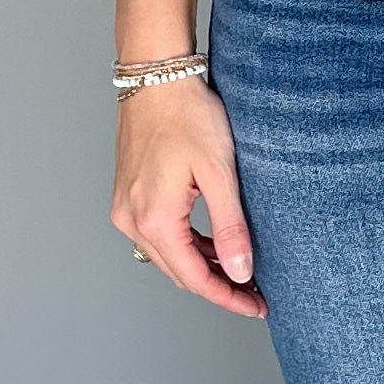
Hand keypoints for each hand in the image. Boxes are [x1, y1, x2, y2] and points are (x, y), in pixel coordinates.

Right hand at [113, 80, 265, 314]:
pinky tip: (214, 243)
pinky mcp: (129, 196)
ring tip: (241, 268)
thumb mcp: (219, 173)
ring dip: (203, 266)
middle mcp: (132, 220)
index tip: (257, 306)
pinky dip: (187, 245)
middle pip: (179, 273)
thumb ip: (230, 226)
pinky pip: (159, 235)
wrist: (157, 77)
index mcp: (155, 219)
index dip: (228, 297)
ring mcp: (126, 208)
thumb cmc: (188, 116)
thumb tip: (239, 271)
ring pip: (169, 256)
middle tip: (256, 290)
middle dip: (218, 285)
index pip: (195, 278)